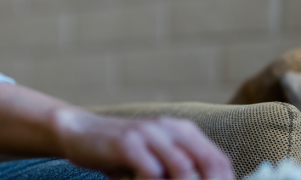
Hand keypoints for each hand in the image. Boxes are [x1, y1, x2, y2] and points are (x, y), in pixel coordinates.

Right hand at [53, 107, 233, 179]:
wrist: (81, 132)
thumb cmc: (123, 153)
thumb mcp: (157, 158)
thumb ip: (179, 169)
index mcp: (184, 132)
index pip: (219, 161)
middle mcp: (171, 129)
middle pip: (208, 165)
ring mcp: (149, 134)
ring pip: (184, 169)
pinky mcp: (127, 143)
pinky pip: (151, 171)